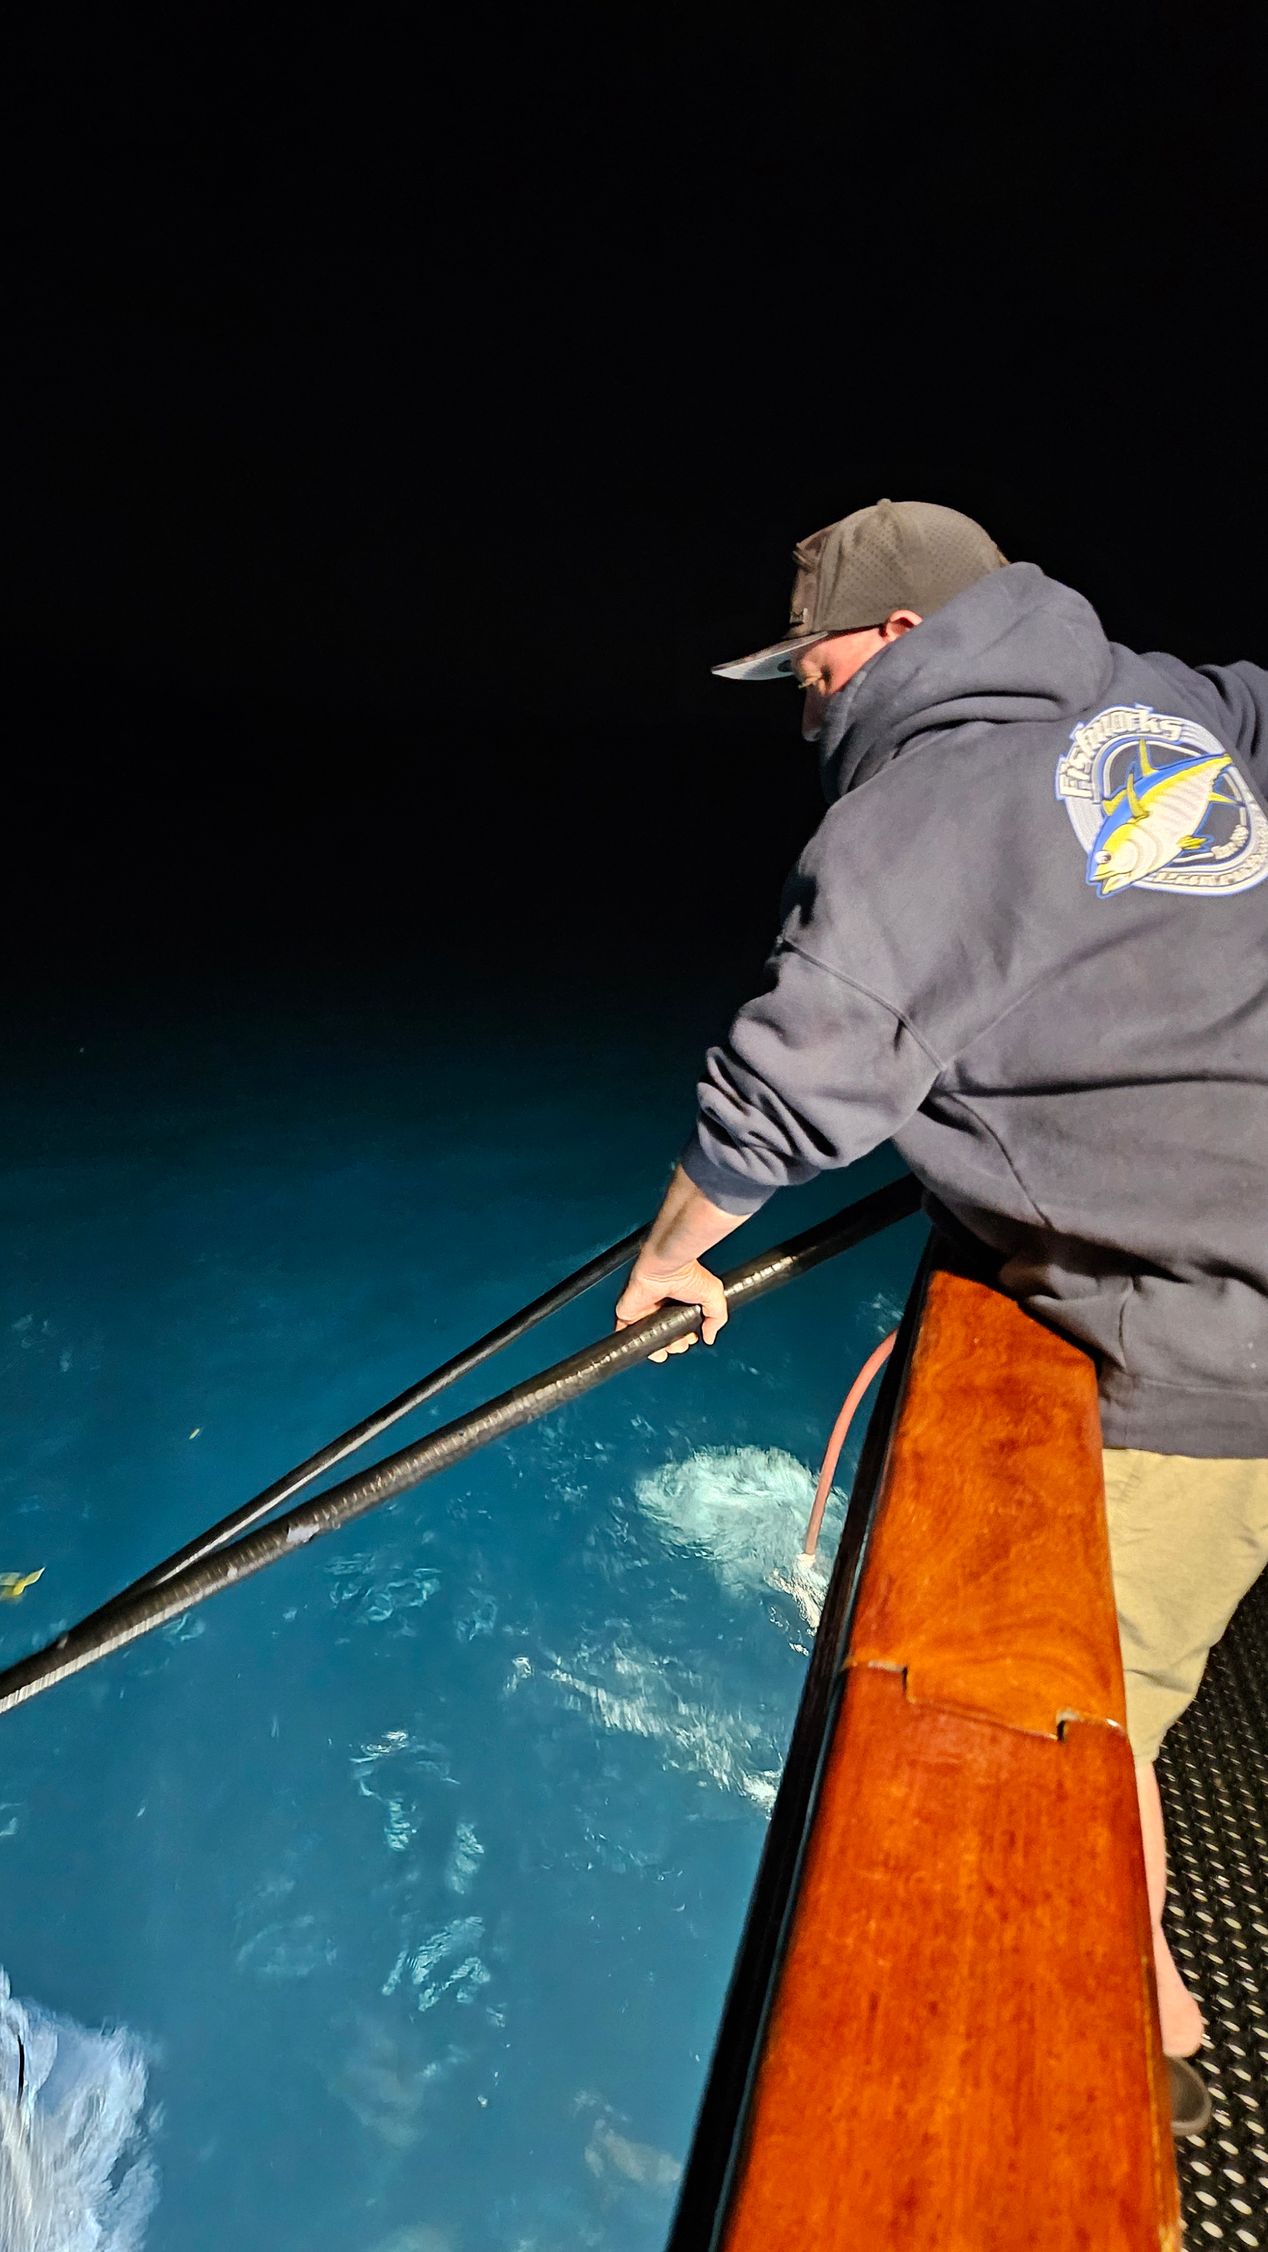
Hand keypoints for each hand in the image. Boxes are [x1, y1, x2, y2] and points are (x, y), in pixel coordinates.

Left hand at [614, 1256, 728, 1363]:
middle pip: (664, 1337)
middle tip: (680, 1342)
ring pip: (647, 1338)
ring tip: (665, 1348)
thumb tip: (710, 1337)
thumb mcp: (714, 1296)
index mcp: (678, 1304)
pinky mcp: (628, 1312)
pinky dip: (634, 1342)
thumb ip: (716, 1318)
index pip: (680, 1328)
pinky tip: (644, 1347)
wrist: (669, 1265)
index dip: (686, 1338)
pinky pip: (626, 1333)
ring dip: (656, 1349)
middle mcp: (660, 1308)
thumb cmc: (688, 1273)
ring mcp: (644, 1311)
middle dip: (674, 1346)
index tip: (691, 1337)